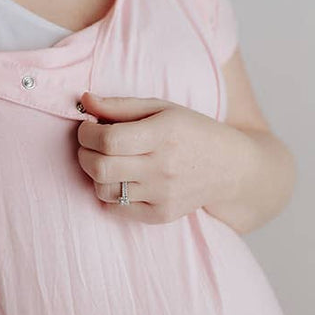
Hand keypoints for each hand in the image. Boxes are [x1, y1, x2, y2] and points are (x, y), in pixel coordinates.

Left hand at [75, 91, 243, 224]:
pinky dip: (109, 193)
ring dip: (95, 174)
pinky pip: (116, 208)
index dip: (87, 133)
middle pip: (101, 167)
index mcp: (163, 134)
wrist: (230, 168)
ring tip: (106, 161)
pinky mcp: (161, 215)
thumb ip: (120, 105)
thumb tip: (84, 100)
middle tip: (90, 144)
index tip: (88, 127)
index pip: (108, 140)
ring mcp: (163, 195)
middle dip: (84, 153)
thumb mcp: (161, 108)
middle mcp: (163, 167)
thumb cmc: (191, 131)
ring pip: (104, 189)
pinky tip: (121, 179)